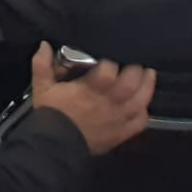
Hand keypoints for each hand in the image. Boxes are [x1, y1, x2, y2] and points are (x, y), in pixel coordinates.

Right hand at [30, 42, 154, 156]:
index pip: (108, 72)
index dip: (111, 63)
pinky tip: (143, 104)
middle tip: (135, 63)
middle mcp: (107, 104)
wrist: (55, 147)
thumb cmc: (50, 114)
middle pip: (130, 84)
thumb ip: (42, 65)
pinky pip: (139, 122)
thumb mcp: (41, 87)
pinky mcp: (121, 134)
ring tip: (149, 75)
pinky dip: (144, 112)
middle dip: (135, 71)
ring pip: (140, 101)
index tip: (108, 59)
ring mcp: (117, 119)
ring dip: (147, 87)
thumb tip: (44, 44)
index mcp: (89, 91)